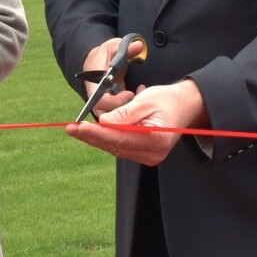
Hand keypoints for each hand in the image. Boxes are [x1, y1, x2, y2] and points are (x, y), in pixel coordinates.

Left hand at [67, 79, 205, 166]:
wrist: (185, 106)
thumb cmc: (168, 100)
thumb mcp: (145, 100)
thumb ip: (124, 113)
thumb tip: (103, 121)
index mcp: (157, 139)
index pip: (120, 138)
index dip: (97, 133)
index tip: (78, 127)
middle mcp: (153, 153)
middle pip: (115, 146)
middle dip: (92, 136)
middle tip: (71, 128)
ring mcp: (149, 157)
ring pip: (116, 148)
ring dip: (96, 138)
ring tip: (77, 129)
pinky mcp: (144, 155)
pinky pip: (121, 148)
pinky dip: (107, 139)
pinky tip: (92, 132)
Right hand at [79, 36, 146, 117]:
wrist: (96, 63)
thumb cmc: (104, 55)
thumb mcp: (114, 47)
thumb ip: (126, 48)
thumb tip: (139, 46)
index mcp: (94, 84)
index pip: (100, 101)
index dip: (116, 101)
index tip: (130, 94)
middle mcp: (96, 98)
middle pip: (109, 113)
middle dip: (126, 108)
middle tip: (139, 96)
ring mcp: (102, 105)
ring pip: (115, 117)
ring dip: (129, 110)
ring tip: (140, 95)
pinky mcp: (110, 108)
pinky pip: (119, 115)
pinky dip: (130, 109)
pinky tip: (139, 97)